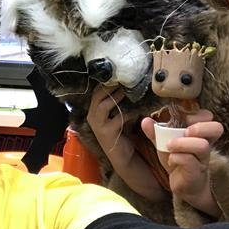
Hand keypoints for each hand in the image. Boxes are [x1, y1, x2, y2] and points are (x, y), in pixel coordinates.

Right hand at [88, 84, 164, 200]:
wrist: (123, 156)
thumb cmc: (122, 132)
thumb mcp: (118, 114)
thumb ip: (119, 101)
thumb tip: (130, 82)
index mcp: (93, 110)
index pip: (97, 90)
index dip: (107, 81)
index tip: (119, 73)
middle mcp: (92, 116)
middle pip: (98, 95)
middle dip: (111, 86)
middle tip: (125, 79)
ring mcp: (98, 125)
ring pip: (104, 104)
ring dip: (117, 96)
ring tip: (128, 91)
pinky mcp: (107, 133)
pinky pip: (118, 118)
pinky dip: (127, 113)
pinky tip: (136, 111)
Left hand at [142, 110, 223, 216]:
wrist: (184, 186)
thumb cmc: (178, 160)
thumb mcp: (164, 143)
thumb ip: (155, 132)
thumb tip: (145, 120)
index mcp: (199, 133)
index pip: (208, 116)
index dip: (197, 114)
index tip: (182, 119)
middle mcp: (205, 144)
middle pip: (217, 128)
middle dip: (199, 127)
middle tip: (185, 131)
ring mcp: (203, 159)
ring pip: (202, 146)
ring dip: (183, 143)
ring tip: (170, 146)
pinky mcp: (196, 173)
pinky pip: (189, 161)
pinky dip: (177, 158)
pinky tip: (171, 160)